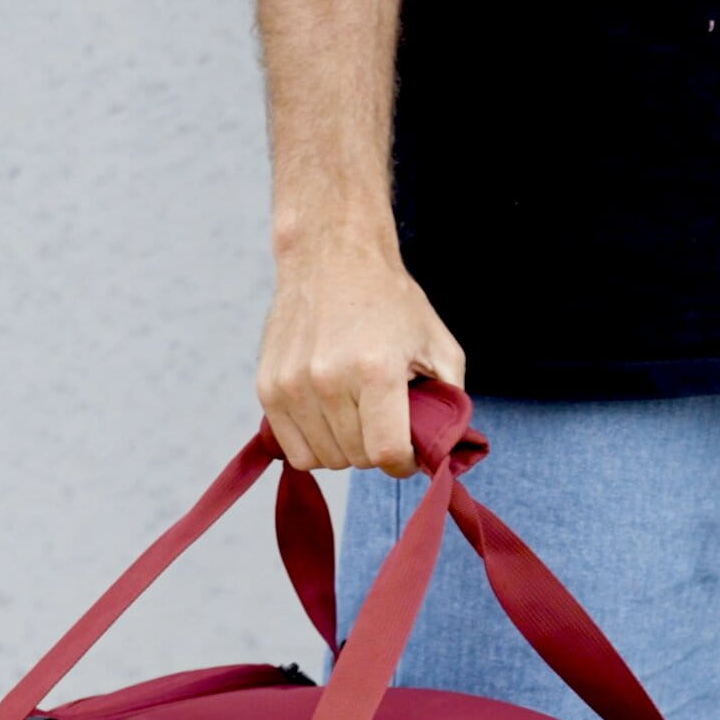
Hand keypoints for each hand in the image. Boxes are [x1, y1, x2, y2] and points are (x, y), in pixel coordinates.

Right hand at [255, 234, 465, 474]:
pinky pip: (294, 450)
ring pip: (325, 460)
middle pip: (357, 459)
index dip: (405, 462)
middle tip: (383, 419)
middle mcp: (328, 380)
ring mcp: (292, 386)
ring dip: (345, 448)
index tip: (409, 450)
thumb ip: (451, 402)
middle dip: (376, 449)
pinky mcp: (268, 388)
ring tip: (355, 413)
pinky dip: (316, 444)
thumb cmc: (390, 302)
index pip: (388, 454)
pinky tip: (329, 417)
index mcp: (375, 370)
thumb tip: (445, 452)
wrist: (331, 258)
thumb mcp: (438, 344)